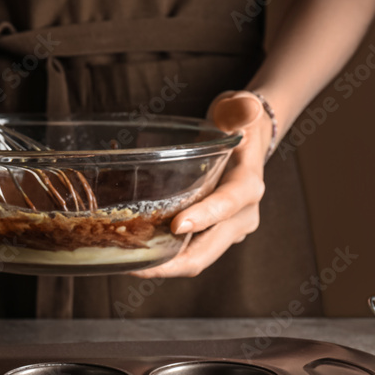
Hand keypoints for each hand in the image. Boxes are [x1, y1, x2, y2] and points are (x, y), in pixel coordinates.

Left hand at [132, 91, 271, 278]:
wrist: (245, 142)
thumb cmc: (235, 123)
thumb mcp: (236, 109)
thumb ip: (239, 109)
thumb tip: (246, 108)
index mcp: (247, 187)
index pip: (227, 205)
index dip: (204, 217)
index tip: (177, 226)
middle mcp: (241, 216)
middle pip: (208, 250)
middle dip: (174, 262)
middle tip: (137, 265)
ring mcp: (227, 231)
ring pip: (195, 259)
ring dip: (164, 266)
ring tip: (127, 265)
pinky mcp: (211, 236)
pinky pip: (187, 254)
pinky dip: (163, 258)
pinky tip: (134, 257)